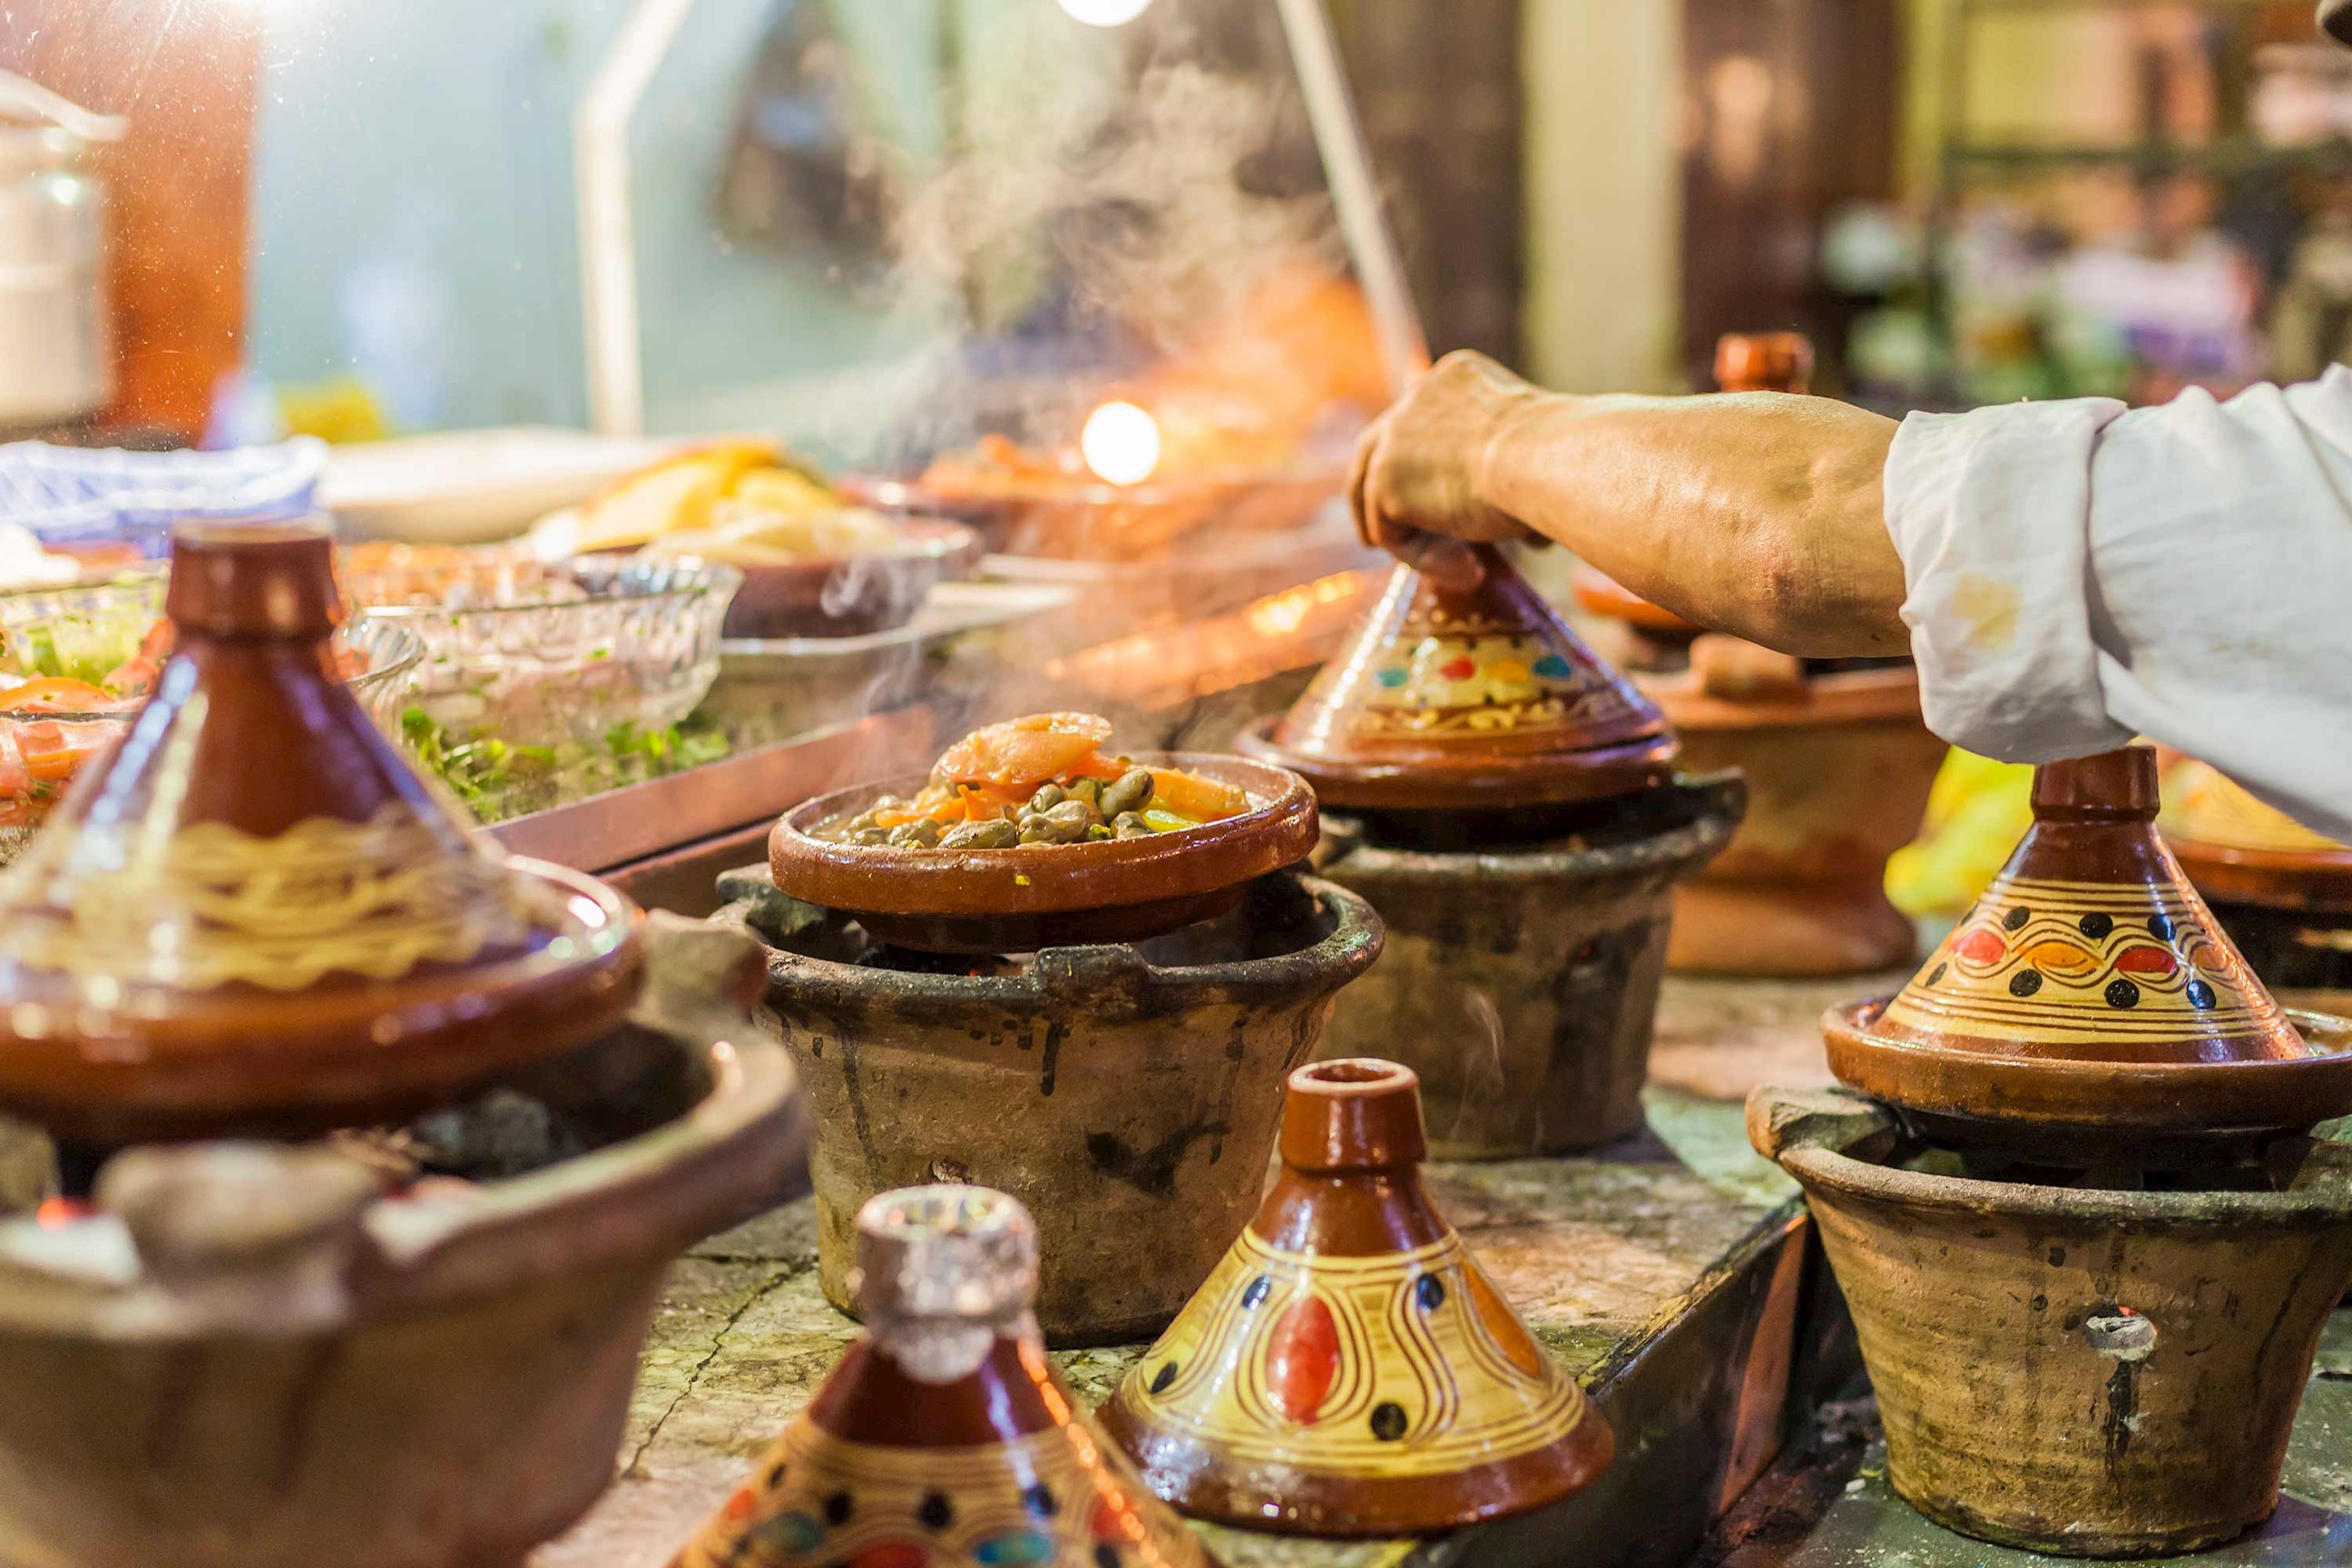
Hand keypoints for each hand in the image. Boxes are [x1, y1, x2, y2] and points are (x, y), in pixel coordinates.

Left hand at [1348, 350, 1545, 588]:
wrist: (1550, 458)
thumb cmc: (1565, 456)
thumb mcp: (1538, 452)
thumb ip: (1512, 476)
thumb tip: (1532, 536)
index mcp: (1454, 377)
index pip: (1421, 424)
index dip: (1422, 469)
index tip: (1441, 508)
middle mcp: (1415, 398)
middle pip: (1375, 451)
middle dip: (1376, 498)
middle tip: (1379, 538)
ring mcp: (1392, 438)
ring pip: (1379, 501)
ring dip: (1415, 542)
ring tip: (1466, 571)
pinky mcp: (1384, 482)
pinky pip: (1392, 535)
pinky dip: (1425, 560)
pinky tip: (1472, 572)